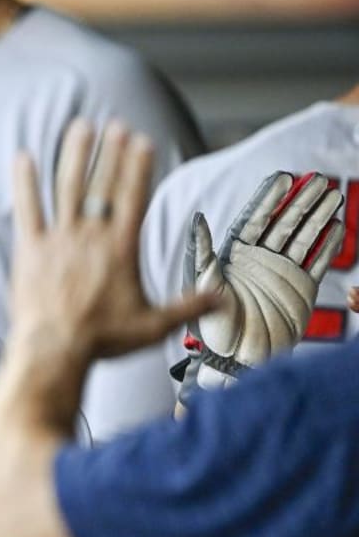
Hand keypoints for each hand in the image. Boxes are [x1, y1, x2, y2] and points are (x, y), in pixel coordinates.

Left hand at [9, 119, 215, 365]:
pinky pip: (28, 207)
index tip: (142, 140)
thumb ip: (189, 306)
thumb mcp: (153, 325)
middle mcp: (91, 235)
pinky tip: (22, 156)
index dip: (138, 166)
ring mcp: (59, 238)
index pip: (133, 196)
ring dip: (74, 155)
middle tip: (116, 124)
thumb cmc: (103, 340)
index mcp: (121, 248)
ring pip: (67, 187)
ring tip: (81, 127)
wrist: (55, 350)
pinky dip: (24, 182)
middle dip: (110, 152)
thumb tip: (224, 300)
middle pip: (103, 184)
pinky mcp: (31, 247)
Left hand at [181, 171, 342, 394]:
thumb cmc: (212, 325)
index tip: (284, 177)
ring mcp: (281, 273)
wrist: (237, 359)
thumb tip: (198, 217)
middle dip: (301, 200)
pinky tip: (338, 227)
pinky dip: (328, 245)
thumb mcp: (204, 284)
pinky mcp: (300, 290)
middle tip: (318, 179)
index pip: (255, 219)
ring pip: (303, 237)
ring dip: (318, 216)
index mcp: (234, 255)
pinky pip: (317, 262)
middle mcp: (259, 260)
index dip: (270, 198)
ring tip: (333, 194)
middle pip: (284, 223)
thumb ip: (203, 251)